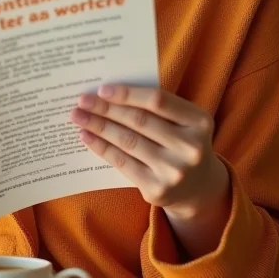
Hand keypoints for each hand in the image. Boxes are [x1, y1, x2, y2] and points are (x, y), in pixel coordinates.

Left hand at [71, 84, 229, 219]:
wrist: (199, 188)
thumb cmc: (182, 140)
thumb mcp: (183, 120)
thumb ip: (156, 106)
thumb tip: (107, 93)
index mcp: (199, 122)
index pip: (157, 101)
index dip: (127, 94)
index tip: (101, 89)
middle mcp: (191, 148)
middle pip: (138, 121)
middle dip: (106, 108)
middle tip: (82, 100)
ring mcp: (174, 172)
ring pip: (127, 141)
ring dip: (98, 126)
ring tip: (78, 116)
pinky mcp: (158, 190)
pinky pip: (122, 163)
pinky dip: (101, 147)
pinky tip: (87, 137)